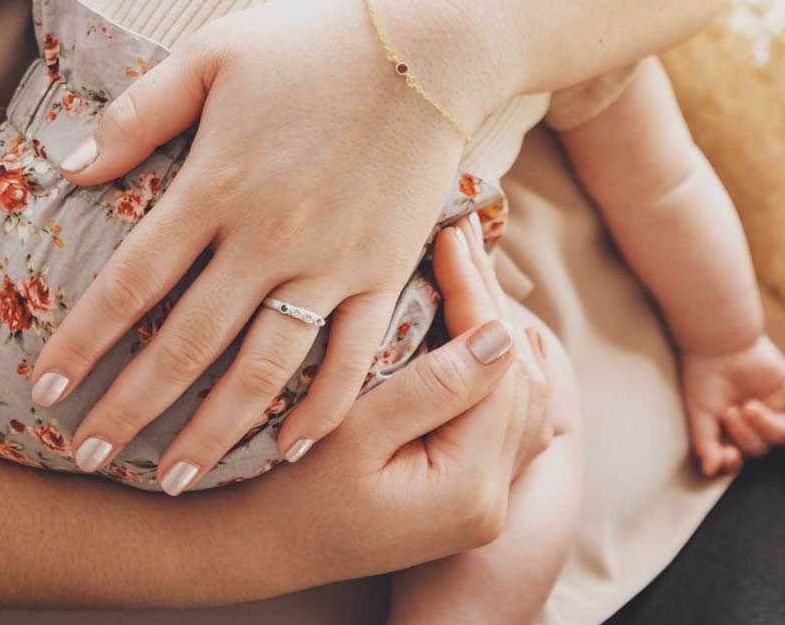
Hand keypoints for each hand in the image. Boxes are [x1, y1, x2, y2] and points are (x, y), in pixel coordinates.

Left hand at [30, 0, 481, 486]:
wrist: (427, 43)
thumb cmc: (309, 42)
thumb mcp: (211, 53)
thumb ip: (140, 113)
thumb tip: (71, 166)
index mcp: (215, 185)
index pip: (129, 282)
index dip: (83, 343)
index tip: (46, 392)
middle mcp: (267, 238)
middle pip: (186, 344)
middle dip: (132, 409)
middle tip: (91, 459)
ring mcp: (332, 262)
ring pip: (263, 369)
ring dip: (216, 432)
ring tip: (175, 481)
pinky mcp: (386, 270)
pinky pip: (352, 356)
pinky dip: (323, 408)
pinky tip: (293, 447)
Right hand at [240, 225, 549, 583]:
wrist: (264, 548)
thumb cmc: (290, 489)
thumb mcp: (353, 434)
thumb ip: (432, 387)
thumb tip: (502, 332)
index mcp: (468, 487)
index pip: (496, 367)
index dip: (475, 294)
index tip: (449, 236)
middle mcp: (492, 499)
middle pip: (517, 377)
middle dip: (489, 301)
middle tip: (460, 236)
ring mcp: (485, 498)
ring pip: (520, 394)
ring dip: (497, 326)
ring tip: (468, 267)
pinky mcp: (469, 489)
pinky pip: (506, 415)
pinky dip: (497, 363)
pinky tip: (480, 323)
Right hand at [681, 334, 784, 475]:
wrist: (717, 340)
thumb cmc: (703, 372)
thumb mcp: (699, 411)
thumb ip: (705, 442)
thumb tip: (711, 470)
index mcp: (732, 426)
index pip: (740, 456)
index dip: (736, 461)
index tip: (728, 455)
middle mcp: (756, 419)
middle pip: (761, 447)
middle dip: (746, 434)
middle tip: (731, 410)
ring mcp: (776, 406)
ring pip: (782, 435)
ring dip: (767, 426)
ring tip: (749, 406)